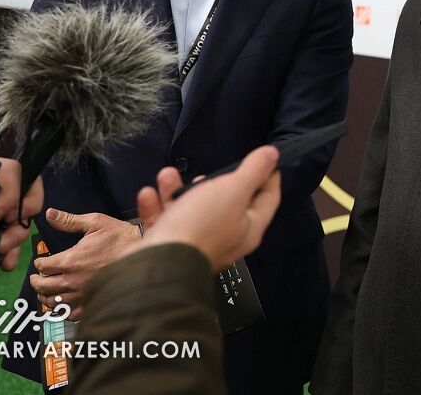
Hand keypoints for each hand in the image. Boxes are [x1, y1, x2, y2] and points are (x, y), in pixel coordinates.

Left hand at [30, 209, 140, 318]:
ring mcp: (82, 295)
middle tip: (37, 278)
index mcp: (71, 260)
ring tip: (46, 291)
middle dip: (36, 281)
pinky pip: (69, 314)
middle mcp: (73, 280)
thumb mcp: (95, 222)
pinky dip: (62, 310)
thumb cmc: (119, 236)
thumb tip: (49, 214)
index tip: (41, 262)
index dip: (38, 263)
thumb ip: (69, 220)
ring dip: (45, 296)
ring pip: (52, 302)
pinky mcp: (91, 303)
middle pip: (43, 287)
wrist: (141, 251)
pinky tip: (63, 304)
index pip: (42, 267)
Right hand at [132, 145, 280, 271]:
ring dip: (176, 190)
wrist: (156, 264)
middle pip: (225, 203)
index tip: (265, 158)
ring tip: (167, 175)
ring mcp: (195, 243)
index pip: (268, 198)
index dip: (268, 176)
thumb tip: (273, 155)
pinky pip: (164, 221)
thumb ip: (253, 171)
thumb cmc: (201, 225)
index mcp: (249, 228)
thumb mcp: (233, 191)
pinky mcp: (167, 247)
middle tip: (204, 173)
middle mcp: (225, 238)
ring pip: (189, 209)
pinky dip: (155, 207)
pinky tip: (148, 194)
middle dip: (213, 183)